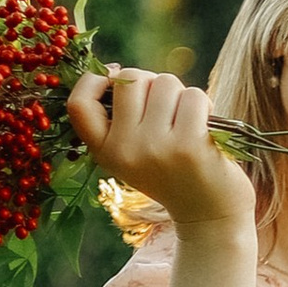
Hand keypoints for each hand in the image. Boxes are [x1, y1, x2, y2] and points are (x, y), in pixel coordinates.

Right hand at [68, 65, 251, 241]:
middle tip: (166, 109)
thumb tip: (116, 70)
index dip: (93, 80)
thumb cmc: (173, 173)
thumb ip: (121, 119)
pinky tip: (205, 130)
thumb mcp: (134, 154)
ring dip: (182, 95)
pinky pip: (193, 96)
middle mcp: (125, 149)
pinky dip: (204, 105)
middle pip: (130, 79)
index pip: (79, 104)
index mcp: (105, 151)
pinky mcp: (189, 145)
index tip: (113, 75)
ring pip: (165, 82)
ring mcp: (156, 146)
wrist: (208, 216)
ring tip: (187, 124)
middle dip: (152, 83)